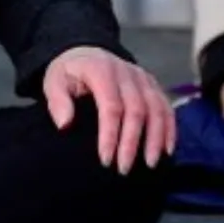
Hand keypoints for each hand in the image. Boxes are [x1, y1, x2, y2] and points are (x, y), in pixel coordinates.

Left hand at [43, 45, 176, 172]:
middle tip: (124, 169)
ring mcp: (143, 77)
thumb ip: (57, 100)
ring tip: (149, 164)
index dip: (110, 134)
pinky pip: (166, 107)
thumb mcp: (54, 80)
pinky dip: (169, 129)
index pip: (111, 105)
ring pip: (157, 108)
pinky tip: (167, 151)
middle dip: (132, 142)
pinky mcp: (153, 84)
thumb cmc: (70, 73)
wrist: (87, 53)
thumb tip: (65, 124)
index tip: (105, 160)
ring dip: (156, 138)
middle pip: (136, 109)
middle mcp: (126, 71)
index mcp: (101, 69)